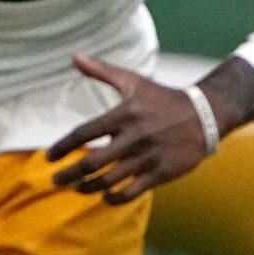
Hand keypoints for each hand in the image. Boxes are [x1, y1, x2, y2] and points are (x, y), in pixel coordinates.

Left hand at [48, 55, 219, 201]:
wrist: (205, 115)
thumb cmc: (163, 98)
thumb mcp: (134, 81)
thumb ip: (102, 71)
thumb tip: (74, 56)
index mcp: (123, 115)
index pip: (83, 134)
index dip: (62, 147)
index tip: (49, 158)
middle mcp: (133, 137)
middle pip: (91, 163)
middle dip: (68, 175)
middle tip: (55, 181)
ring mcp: (147, 157)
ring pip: (108, 181)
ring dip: (88, 188)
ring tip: (78, 188)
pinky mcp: (161, 173)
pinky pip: (131, 192)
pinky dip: (114, 198)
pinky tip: (106, 196)